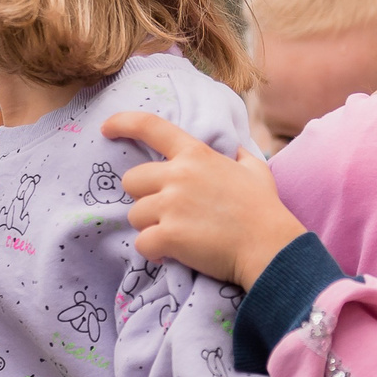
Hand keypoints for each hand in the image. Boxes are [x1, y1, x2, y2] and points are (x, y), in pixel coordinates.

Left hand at [101, 110, 304, 287]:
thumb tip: (233, 148)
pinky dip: (154, 251)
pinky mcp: (168, 235)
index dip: (124, 123)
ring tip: (176, 236)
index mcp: (196, 155)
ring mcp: (171, 206)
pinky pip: (142, 243)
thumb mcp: (255, 169)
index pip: (151, 127)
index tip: (107, 128)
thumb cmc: (264, 208)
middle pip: (132, 181)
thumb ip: (238, 154)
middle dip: (144, 197)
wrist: (269, 246)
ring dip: (151, 227)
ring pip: (135, 215)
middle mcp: (178, 176)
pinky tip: (171, 253)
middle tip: (166, 212)